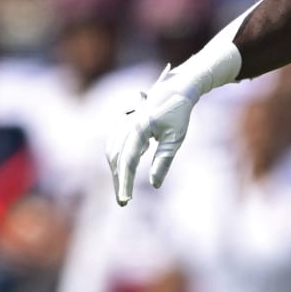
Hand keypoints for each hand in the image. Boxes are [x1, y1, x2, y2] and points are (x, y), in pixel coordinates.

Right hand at [107, 67, 199, 205]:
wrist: (175, 89)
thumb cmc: (178, 113)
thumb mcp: (175, 138)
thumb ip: (164, 161)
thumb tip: (155, 184)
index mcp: (138, 129)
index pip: (128, 161)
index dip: (125, 182)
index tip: (126, 200)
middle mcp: (126, 126)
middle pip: (116, 159)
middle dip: (118, 181)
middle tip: (124, 202)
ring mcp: (122, 124)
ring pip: (112, 153)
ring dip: (115, 173)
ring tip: (123, 191)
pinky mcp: (122, 125)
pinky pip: (114, 146)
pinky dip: (117, 161)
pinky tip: (124, 173)